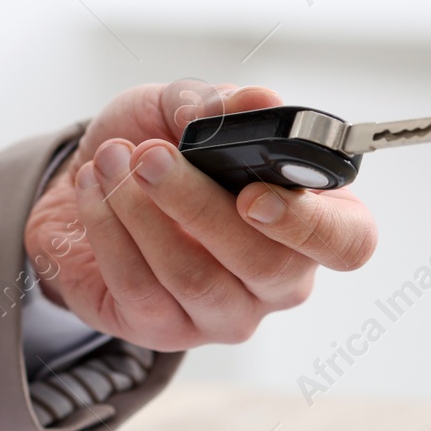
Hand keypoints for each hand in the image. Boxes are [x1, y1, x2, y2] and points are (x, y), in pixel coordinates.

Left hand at [25, 82, 377, 349]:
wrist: (82, 182)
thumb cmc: (156, 145)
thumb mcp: (184, 108)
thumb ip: (221, 103)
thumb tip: (258, 100)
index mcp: (312, 219)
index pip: (348, 243)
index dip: (309, 226)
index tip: (253, 192)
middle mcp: (279, 278)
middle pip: (265, 265)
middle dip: (199, 205)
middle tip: (152, 156)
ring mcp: (224, 314)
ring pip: (194, 277)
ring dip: (142, 212)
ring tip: (112, 158)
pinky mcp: (163, 330)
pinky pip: (138, 286)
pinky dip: (108, 227)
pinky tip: (95, 186)